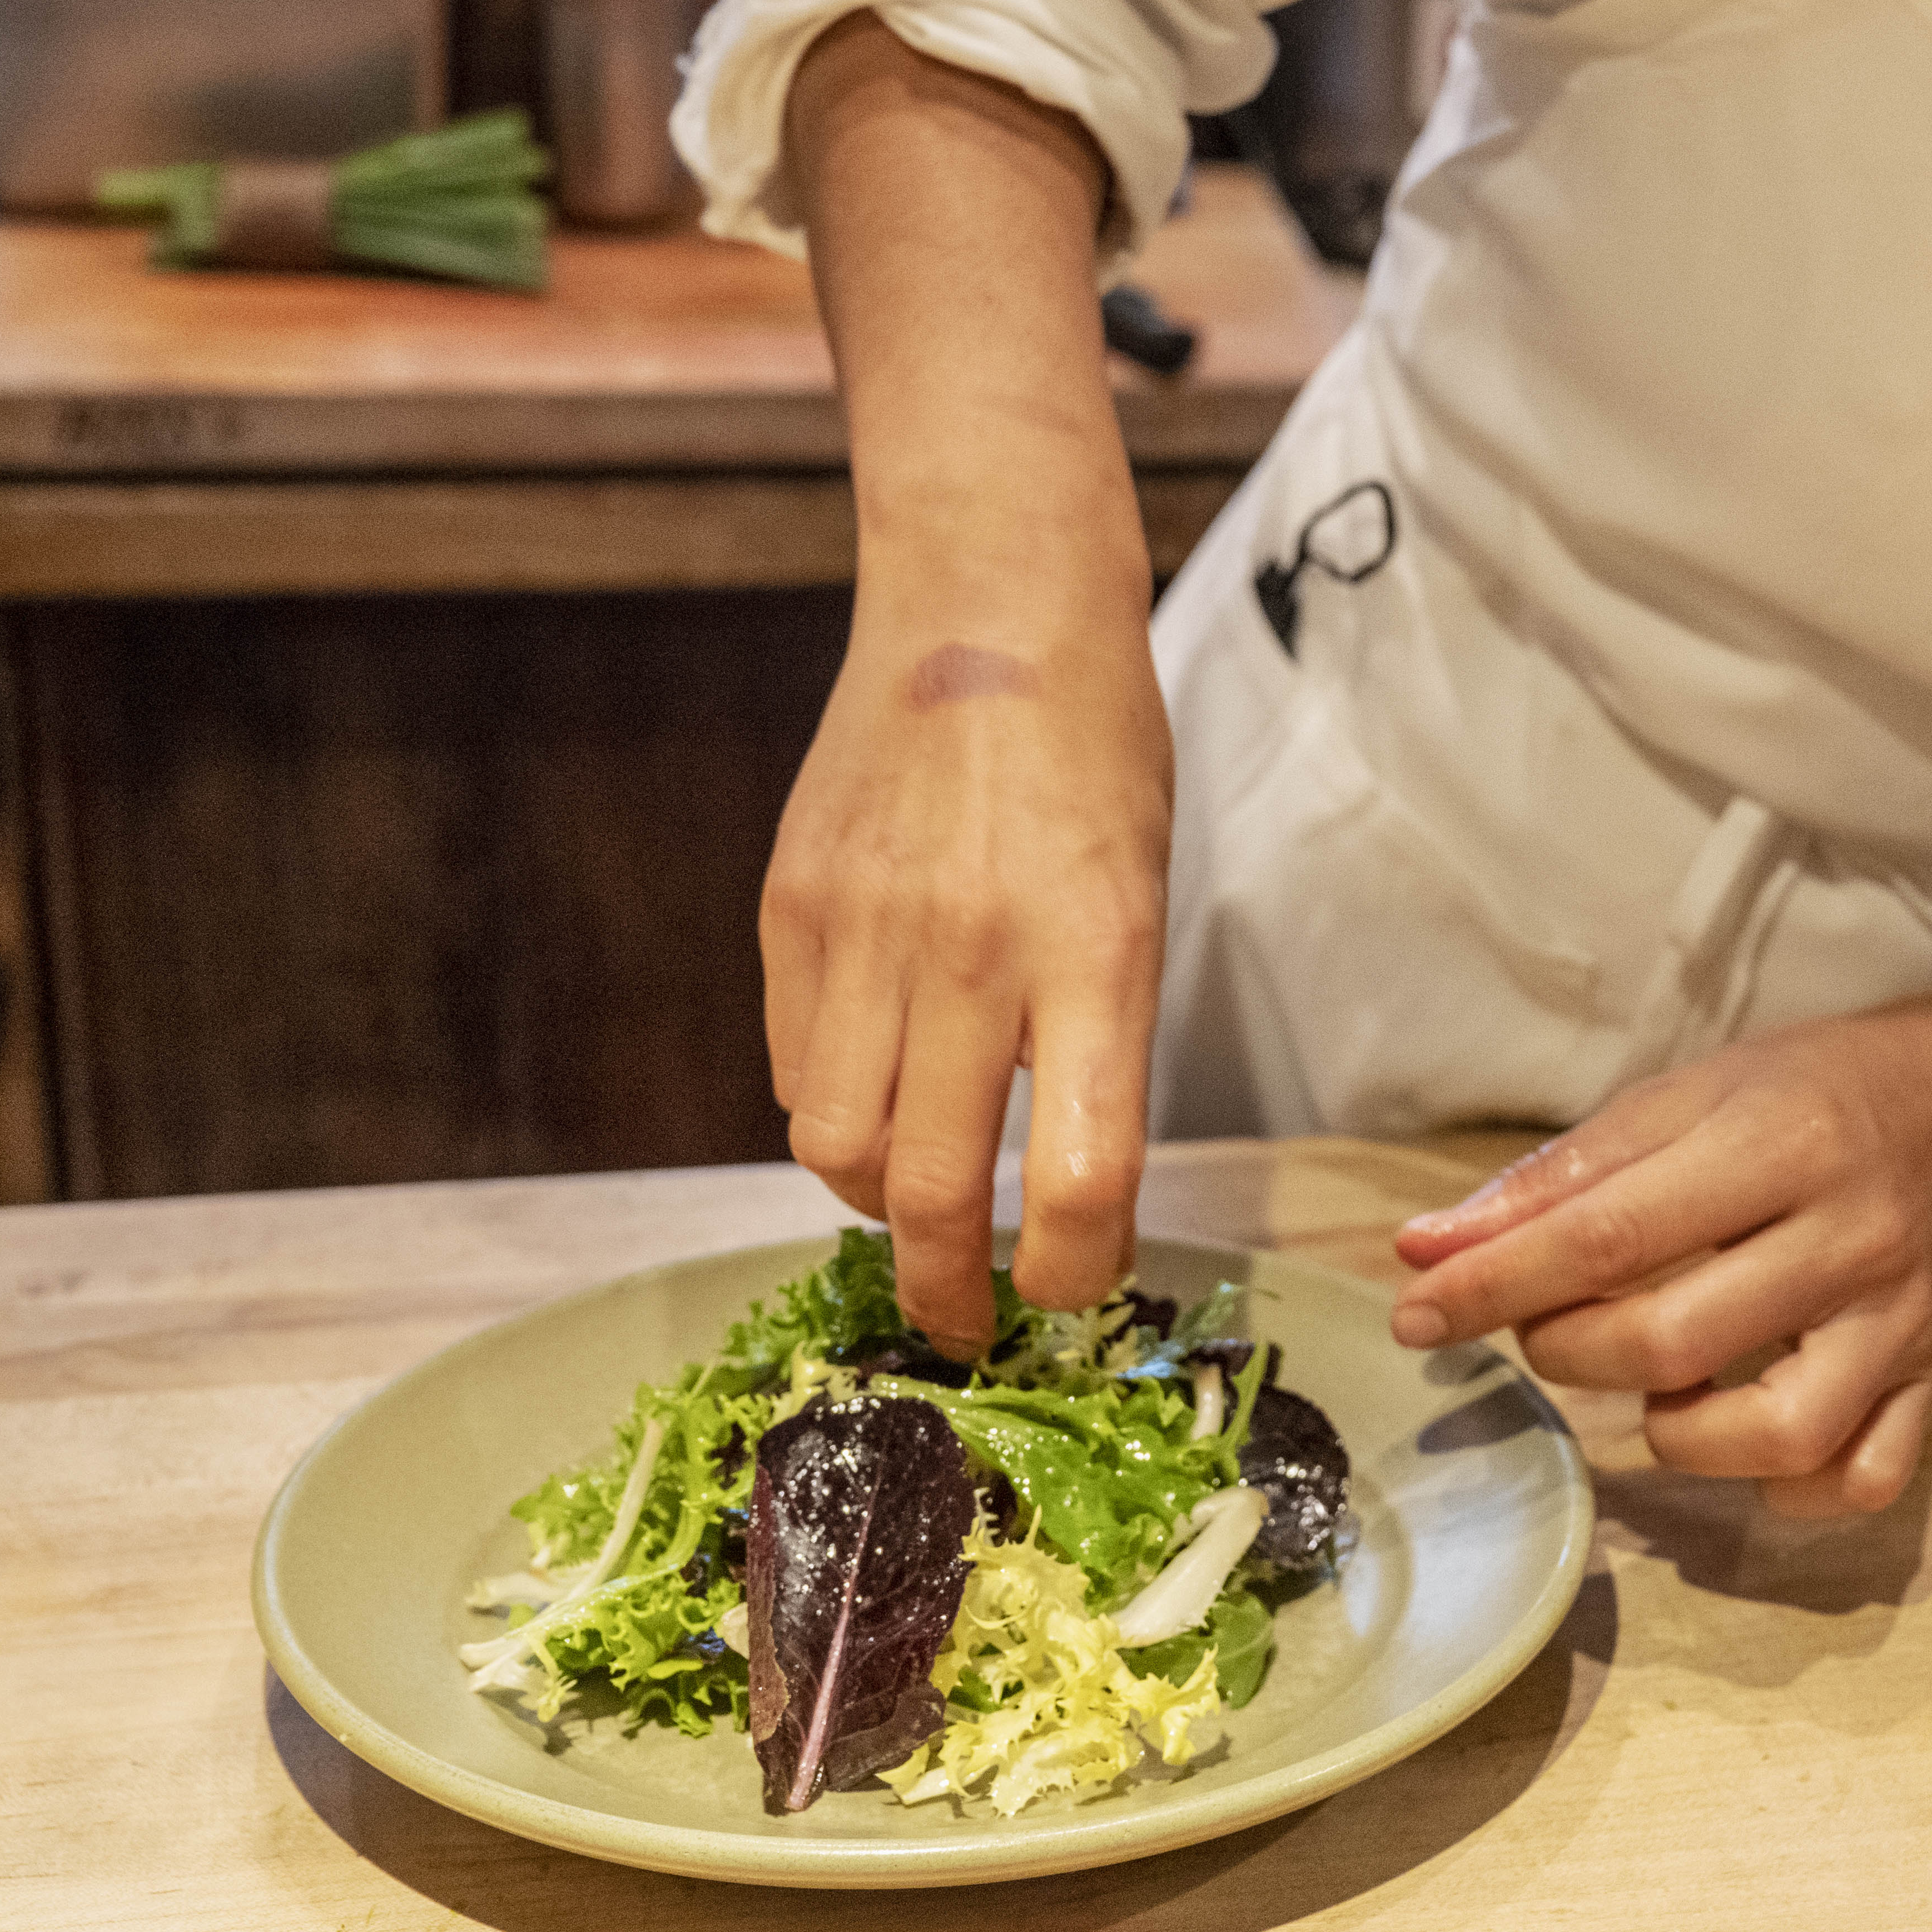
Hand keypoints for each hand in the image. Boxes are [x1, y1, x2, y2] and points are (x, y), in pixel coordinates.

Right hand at [763, 594, 1170, 1353]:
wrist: (989, 607)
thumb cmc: (1096, 754)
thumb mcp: (1140, 899)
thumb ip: (1099, 1040)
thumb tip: (1065, 1187)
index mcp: (1097, 954)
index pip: (1079, 1177)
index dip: (1071, 1273)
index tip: (1070, 1294)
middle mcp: (975, 952)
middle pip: (929, 1191)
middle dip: (949, 1293)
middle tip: (968, 1324)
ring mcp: (867, 928)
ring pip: (834, 1147)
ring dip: (875, 1205)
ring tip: (912, 1204)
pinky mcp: (791, 906)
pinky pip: (797, 1065)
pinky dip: (833, 1111)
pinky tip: (875, 1093)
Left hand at [1384, 1008, 1931, 1516]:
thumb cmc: (1797, 1095)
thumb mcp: (1675, 1099)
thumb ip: (1551, 1181)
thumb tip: (1423, 1253)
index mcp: (1780, 1143)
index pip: (1612, 1235)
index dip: (1498, 1284)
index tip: (1416, 1314)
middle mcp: (1850, 1238)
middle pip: (1676, 1341)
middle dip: (1571, 1352)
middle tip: (1552, 1327)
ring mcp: (1898, 1322)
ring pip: (1778, 1434)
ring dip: (1678, 1434)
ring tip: (1660, 1383)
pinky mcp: (1931, 1380)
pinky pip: (1859, 1479)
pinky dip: (1785, 1489)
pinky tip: (1740, 1434)